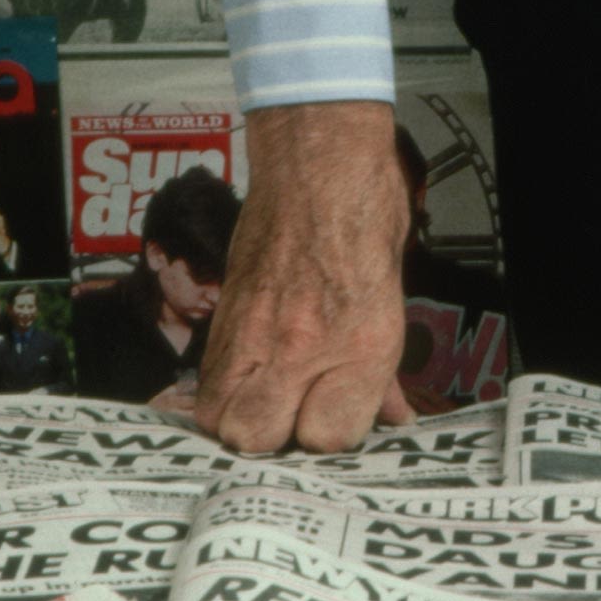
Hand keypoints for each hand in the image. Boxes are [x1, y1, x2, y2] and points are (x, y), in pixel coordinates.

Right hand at [195, 100, 412, 452]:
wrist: (318, 159)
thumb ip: (382, 371)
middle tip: (295, 420)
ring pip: (220, 414)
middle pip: (256, 436)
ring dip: (240, 420)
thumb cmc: (364, 218)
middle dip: (273, 440)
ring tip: (265, 406)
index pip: (330, 436)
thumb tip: (387, 414)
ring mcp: (256, 326)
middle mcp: (302, 340)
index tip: (339, 420)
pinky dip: (222, 389)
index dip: (334, 435)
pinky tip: (246, 379)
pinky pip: (207, 376)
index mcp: (360, 340)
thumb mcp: (392, 302)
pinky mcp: (227, 310)